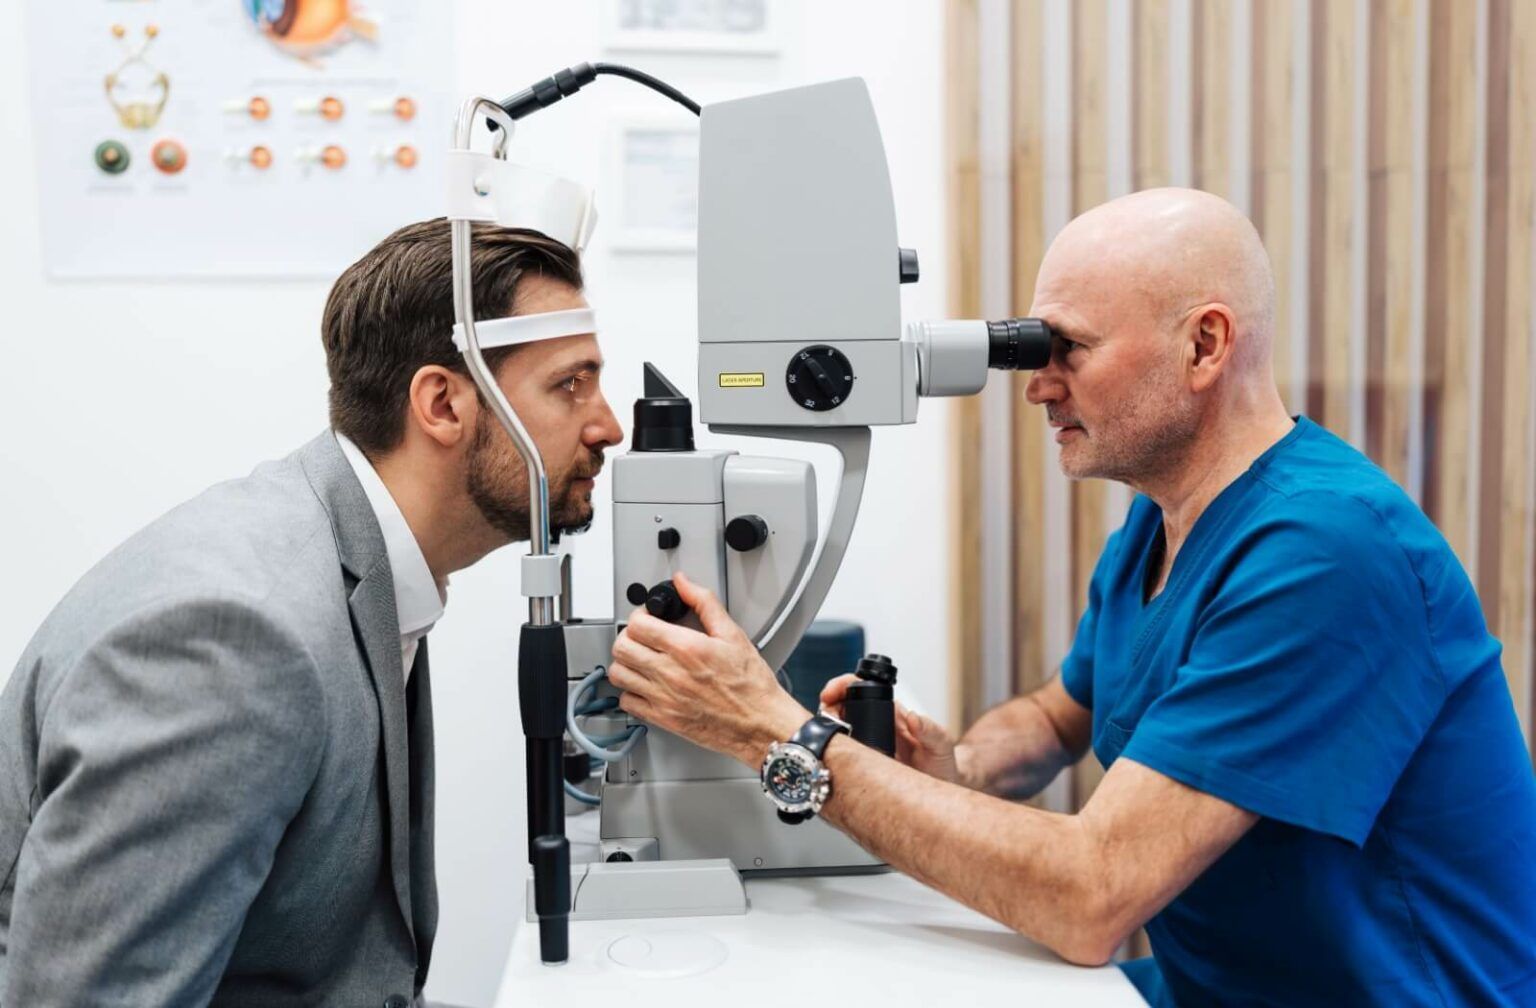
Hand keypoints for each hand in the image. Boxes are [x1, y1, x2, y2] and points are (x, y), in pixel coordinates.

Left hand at [609, 572, 808, 767]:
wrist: (761, 723)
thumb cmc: (751, 684)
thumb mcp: (733, 634)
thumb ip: (704, 603)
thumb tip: (683, 583)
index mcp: (687, 648)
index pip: (638, 624)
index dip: (640, 615)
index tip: (649, 617)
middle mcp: (670, 673)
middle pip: (621, 647)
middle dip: (629, 636)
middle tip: (643, 636)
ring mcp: (663, 698)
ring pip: (618, 674)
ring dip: (626, 663)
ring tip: (640, 659)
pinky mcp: (663, 719)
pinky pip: (627, 702)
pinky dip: (631, 691)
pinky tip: (645, 685)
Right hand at [820, 674, 963, 784]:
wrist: (942, 788)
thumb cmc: (943, 764)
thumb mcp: (941, 746)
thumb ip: (931, 731)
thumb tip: (914, 717)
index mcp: (894, 715)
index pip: (864, 690)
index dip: (844, 686)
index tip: (833, 693)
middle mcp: (878, 725)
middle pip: (844, 706)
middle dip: (828, 706)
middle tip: (824, 716)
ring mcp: (868, 743)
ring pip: (838, 728)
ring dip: (825, 728)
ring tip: (823, 737)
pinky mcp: (863, 762)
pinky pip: (841, 752)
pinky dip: (829, 750)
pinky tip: (826, 755)